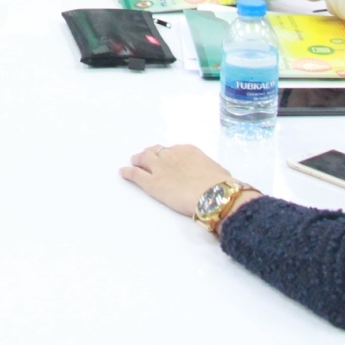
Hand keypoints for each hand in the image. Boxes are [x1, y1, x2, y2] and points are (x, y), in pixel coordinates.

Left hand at [120, 143, 239, 218]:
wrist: (214, 194)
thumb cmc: (222, 185)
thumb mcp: (218, 171)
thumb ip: (209, 170)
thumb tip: (214, 175)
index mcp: (188, 151)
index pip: (173, 150)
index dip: (169, 156)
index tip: (168, 160)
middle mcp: (171, 155)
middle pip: (156, 151)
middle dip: (151, 154)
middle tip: (147, 158)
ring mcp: (159, 168)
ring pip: (143, 158)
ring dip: (138, 160)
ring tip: (134, 162)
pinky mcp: (152, 182)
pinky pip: (135, 174)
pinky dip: (128, 173)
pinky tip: (123, 172)